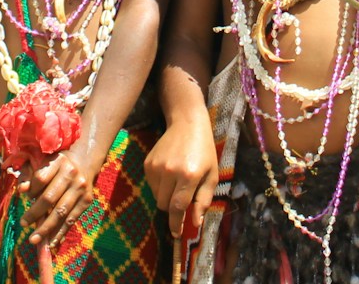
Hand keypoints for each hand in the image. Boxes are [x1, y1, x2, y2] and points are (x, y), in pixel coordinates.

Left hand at [22, 144, 94, 246]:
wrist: (85, 161)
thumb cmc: (58, 165)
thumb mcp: (44, 162)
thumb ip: (30, 175)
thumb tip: (22, 190)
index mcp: (58, 161)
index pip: (40, 178)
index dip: (31, 190)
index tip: (26, 197)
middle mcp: (71, 174)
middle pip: (49, 197)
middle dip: (34, 213)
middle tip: (23, 224)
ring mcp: (80, 188)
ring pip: (61, 212)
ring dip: (46, 228)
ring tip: (34, 240)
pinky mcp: (86, 200)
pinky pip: (71, 219)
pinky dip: (60, 232)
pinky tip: (50, 242)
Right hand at [143, 119, 219, 236]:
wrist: (187, 124)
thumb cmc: (204, 151)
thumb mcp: (211, 176)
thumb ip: (203, 200)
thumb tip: (196, 223)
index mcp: (189, 176)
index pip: (177, 208)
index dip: (176, 224)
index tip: (176, 234)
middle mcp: (170, 172)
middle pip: (165, 205)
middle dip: (173, 208)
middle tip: (182, 199)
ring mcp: (156, 167)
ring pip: (157, 197)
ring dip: (166, 197)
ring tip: (177, 182)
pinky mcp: (147, 163)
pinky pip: (151, 186)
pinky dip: (160, 186)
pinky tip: (169, 173)